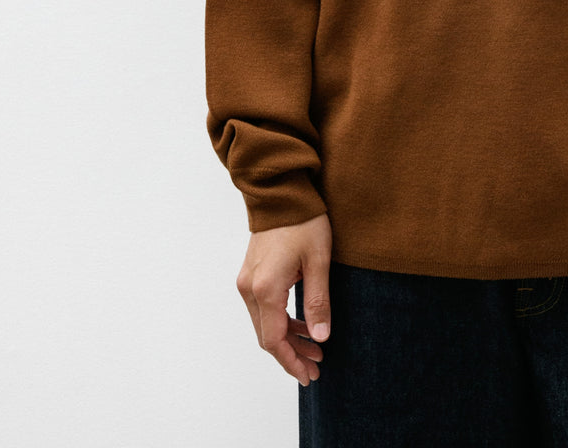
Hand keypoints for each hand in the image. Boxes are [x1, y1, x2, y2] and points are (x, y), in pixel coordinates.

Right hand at [236, 213, 331, 386]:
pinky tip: (302, 325)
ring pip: (264, 324)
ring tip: (315, 349)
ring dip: (287, 339)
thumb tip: (321, 338)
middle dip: (291, 354)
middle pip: (267, 336)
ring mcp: (247, 281)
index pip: (274, 340)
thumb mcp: (318, 261)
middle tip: (316, 367)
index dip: (291, 361)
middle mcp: (249, 288)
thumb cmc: (303, 221)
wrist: (281, 192)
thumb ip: (318, 302)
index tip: (309, 375)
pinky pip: (263, 309)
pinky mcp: (251, 274)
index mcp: (266, 288)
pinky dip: (281, 321)